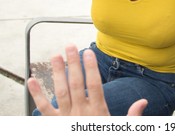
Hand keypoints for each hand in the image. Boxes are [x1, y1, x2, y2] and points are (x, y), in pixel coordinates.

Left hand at [27, 44, 147, 115]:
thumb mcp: (121, 130)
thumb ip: (132, 116)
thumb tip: (143, 101)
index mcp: (98, 112)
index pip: (95, 85)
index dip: (91, 67)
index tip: (88, 52)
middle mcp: (81, 113)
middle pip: (76, 84)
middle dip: (73, 64)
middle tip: (69, 46)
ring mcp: (66, 118)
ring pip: (60, 92)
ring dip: (57, 73)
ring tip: (55, 56)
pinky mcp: (54, 124)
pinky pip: (43, 108)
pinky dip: (36, 94)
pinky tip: (31, 80)